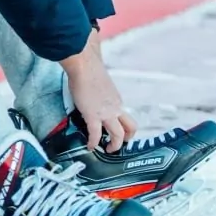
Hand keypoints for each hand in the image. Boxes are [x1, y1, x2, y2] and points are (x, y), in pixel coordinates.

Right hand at [60, 32, 137, 152]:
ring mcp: (106, 113)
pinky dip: (93, 143)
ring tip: (107, 150)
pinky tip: (90, 146)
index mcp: (117, 100)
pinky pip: (95, 134)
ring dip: (114, 145)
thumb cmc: (90, 70)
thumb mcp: (101, 85)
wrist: (84, 66)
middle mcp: (115, 108)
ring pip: (118, 135)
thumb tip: (95, 91)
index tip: (119, 131)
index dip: (125, 127)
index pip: (125, 117)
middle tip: (118, 144)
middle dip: (127, 139)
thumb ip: (101, 93)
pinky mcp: (93, 116)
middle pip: (131, 127)